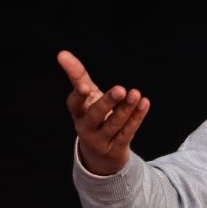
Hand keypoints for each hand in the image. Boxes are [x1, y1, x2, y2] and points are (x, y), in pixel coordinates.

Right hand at [57, 50, 150, 175]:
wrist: (101, 154)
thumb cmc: (93, 116)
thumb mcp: (85, 97)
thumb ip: (77, 75)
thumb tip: (62, 53)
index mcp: (78, 113)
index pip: (74, 104)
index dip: (79, 96)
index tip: (84, 86)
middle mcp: (86, 128)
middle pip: (95, 116)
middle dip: (107, 102)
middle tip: (120, 89)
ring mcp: (101, 140)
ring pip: (114, 124)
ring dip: (126, 109)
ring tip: (136, 93)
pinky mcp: (116, 148)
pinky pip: (128, 132)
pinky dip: (136, 117)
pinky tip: (144, 103)